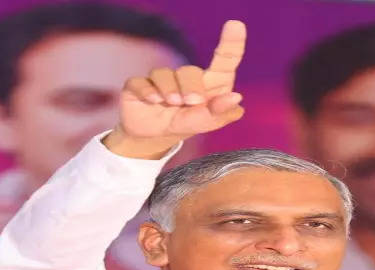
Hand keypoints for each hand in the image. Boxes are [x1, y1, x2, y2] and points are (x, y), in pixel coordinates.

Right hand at [105, 19, 246, 157]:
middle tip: (192, 103)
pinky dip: (147, 91)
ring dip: (169, 89)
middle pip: (189, 71)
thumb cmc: (183, 125)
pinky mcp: (138, 86)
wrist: (151, 138)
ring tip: (171, 104)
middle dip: (191, 87)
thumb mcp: (203, 124)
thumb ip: (219, 113)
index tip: (235, 25)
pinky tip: (153, 100)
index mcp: (209, 83)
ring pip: (163, 74)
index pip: (224, 61)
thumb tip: (236, 98)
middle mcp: (185, 77)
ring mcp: (160, 80)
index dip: (231, 43)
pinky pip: (140, 82)